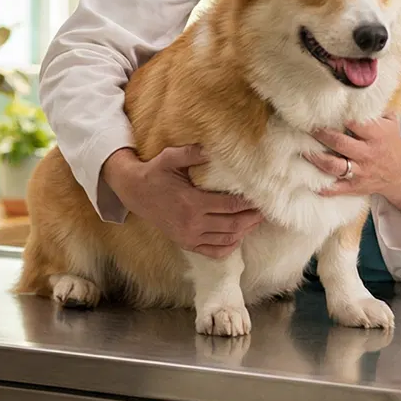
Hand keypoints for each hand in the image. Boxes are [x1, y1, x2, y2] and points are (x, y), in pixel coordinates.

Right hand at [102, 146, 263, 258]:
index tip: (261, 198)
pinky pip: (214, 251)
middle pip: (232, 225)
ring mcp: (189, 236)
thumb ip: (192, 153)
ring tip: (256, 221)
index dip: (248, 204)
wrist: (135, 193)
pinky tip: (238, 237)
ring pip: (226, 239)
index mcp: (191, 203)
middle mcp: (192, 223)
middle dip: (252, 218)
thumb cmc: (155, 173)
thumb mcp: (171, 157)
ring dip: (244, 232)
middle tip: (265, 211)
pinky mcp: (186, 243)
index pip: (230, 206)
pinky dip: (229, 246)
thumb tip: (213, 148)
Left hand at [308, 114, 400, 216]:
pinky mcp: (355, 186)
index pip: (356, 123)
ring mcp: (360, 171)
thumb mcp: (390, 123)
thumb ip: (375, 110)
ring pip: (334, 166)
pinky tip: (309, 182)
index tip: (324, 111)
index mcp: (376, 135)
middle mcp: (367, 153)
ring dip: (316, 158)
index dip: (340, 117)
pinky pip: (336, 188)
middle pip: (340, 143)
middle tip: (307, 127)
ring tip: (303, 150)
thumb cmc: (392, 145)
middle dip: (321, 135)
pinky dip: (322, 187)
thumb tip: (358, 91)